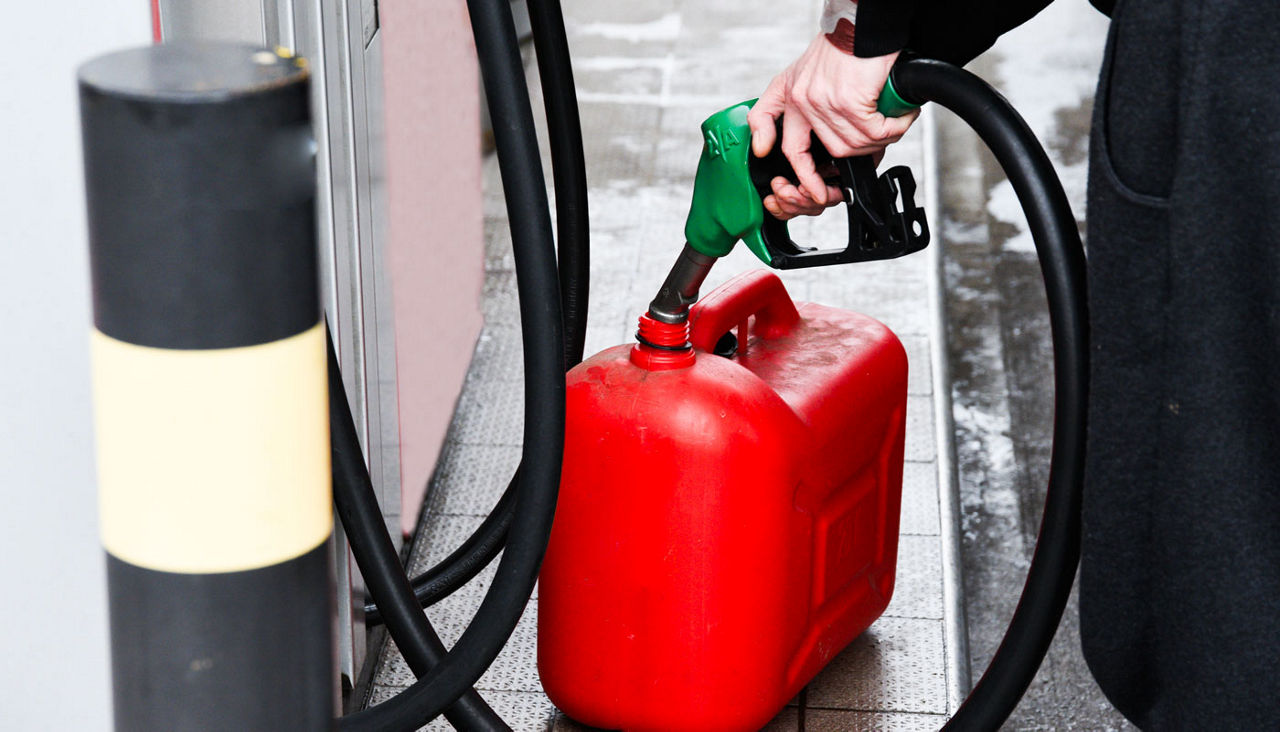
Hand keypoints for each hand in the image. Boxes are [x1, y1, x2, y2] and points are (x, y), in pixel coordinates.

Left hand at [747, 33, 918, 218]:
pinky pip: (875, 131)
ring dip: (880, 139)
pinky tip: (899, 116)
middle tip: (875, 152)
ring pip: (854, 145)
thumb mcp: (800, 74)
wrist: (861, 23)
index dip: (805, 177)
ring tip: (891, 123)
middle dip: (858, 157)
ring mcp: (824, 103)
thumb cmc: (841, 47)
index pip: (791, 148)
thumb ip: (786, 109)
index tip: (818, 193)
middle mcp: (803, 101)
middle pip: (831, 151)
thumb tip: (773, 146)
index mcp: (790, 97)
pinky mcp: (849, 101)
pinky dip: (893, 128)